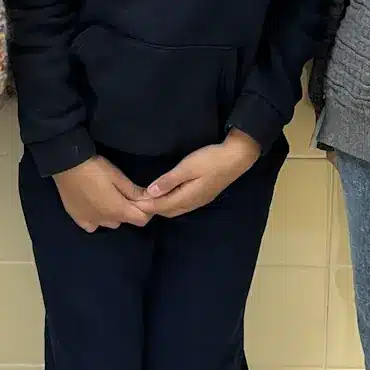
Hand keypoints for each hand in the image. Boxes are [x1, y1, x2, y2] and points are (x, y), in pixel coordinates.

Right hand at [55, 156, 153, 232]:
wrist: (66, 165)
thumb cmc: (95, 168)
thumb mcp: (117, 176)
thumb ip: (133, 191)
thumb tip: (149, 198)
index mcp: (118, 210)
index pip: (142, 220)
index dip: (147, 210)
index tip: (143, 198)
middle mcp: (106, 220)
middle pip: (125, 220)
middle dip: (129, 210)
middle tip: (124, 193)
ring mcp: (91, 221)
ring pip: (110, 223)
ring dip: (113, 214)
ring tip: (108, 198)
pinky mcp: (78, 218)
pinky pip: (92, 225)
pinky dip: (97, 219)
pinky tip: (94, 207)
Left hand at [145, 130, 260, 218]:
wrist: (236, 158)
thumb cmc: (211, 160)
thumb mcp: (187, 167)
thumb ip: (169, 181)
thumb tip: (150, 193)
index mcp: (187, 197)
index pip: (162, 206)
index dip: (146, 205)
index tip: (132, 201)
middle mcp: (192, 203)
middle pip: (168, 211)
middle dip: (152, 208)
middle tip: (137, 201)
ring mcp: (199, 201)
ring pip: (175, 209)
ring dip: (161, 206)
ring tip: (148, 199)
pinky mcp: (203, 196)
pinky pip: (182, 205)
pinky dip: (170, 203)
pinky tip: (166, 196)